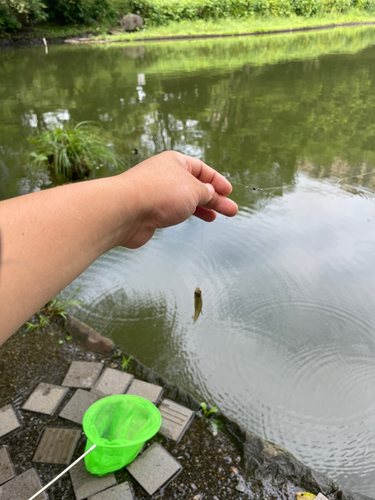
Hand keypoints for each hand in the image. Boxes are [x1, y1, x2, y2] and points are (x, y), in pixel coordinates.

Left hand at [117, 151, 237, 248]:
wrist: (125, 211)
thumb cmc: (160, 194)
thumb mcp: (194, 191)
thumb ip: (207, 193)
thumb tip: (211, 194)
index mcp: (176, 162)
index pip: (202, 169)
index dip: (217, 181)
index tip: (229, 192)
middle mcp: (165, 175)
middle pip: (195, 186)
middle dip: (214, 198)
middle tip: (231, 210)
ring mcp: (157, 193)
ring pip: (184, 200)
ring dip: (201, 208)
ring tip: (215, 218)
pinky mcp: (149, 211)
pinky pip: (172, 211)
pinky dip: (184, 214)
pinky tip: (191, 219)